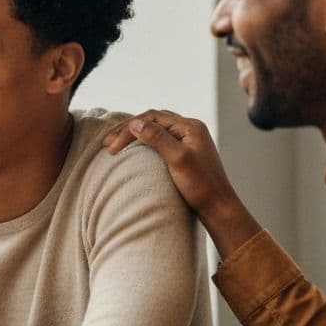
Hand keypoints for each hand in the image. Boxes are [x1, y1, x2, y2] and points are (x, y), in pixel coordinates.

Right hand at [102, 110, 260, 256]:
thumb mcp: (178, 159)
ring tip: (116, 144)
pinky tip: (135, 149)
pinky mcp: (186, 153)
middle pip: (152, 121)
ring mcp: (188, 141)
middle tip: (107, 143)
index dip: (128, 129)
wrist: (218, 208)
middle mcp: (190, 129)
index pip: (151, 118)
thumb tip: (134, 123)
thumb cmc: (201, 186)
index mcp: (190, 126)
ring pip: (155, 129)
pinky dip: (144, 142)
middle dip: (128, 129)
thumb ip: (157, 138)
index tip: (111, 146)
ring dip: (135, 135)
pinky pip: (160, 140)